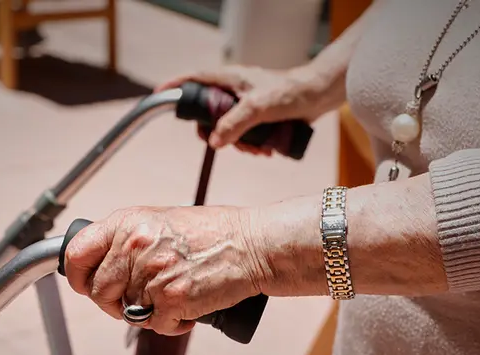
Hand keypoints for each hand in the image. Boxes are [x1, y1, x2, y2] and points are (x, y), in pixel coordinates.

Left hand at [62, 205, 273, 335]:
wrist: (252, 244)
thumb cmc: (214, 232)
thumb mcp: (161, 221)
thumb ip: (129, 239)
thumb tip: (104, 264)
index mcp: (128, 223)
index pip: (77, 253)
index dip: (76, 276)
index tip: (84, 284)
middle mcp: (134, 247)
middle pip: (99, 291)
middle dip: (112, 303)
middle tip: (135, 301)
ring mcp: (152, 274)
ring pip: (128, 311)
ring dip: (148, 312)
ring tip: (171, 297)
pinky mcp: (171, 299)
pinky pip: (156, 325)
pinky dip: (172, 324)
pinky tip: (188, 308)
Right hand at [155, 65, 331, 156]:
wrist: (319, 95)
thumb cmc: (290, 93)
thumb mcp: (258, 108)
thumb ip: (233, 124)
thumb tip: (214, 142)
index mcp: (229, 79)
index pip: (194, 79)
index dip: (176, 86)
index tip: (160, 95)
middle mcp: (235, 90)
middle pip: (209, 114)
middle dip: (217, 134)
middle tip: (225, 144)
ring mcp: (246, 104)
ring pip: (229, 128)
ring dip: (240, 144)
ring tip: (258, 150)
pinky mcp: (259, 117)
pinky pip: (245, 134)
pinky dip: (252, 145)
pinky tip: (266, 150)